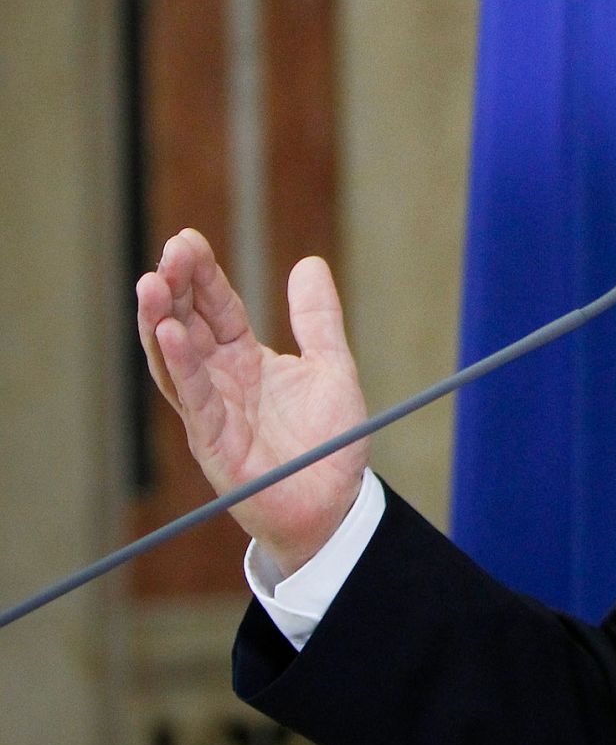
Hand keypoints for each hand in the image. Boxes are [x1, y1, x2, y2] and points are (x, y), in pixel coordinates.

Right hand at [135, 228, 369, 574]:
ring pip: (176, 360)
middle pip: (188, 326)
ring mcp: (212, 412)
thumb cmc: (329, 442)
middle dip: (176, 288)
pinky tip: (168, 333)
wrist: (336, 504)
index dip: (202, 276)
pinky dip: (180, 365)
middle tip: (170, 250)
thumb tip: (309, 263)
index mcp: (246, 361)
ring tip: (151, 283)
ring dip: (160, 321)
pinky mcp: (214, 443)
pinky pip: (193, 399)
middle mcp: (221, 382)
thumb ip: (318, 320)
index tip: (187, 240)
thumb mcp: (331, 367)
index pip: (216, 309)